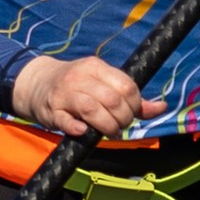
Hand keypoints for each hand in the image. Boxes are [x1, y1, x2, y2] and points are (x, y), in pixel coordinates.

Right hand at [11, 52, 140, 139]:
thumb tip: (162, 107)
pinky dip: (77, 128)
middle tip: (119, 127)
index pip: (126, 86)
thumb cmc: (77, 86)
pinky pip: (66, 121)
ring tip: (109, 132)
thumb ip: (131, 98)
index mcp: (96, 67)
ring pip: (91, 109)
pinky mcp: (52, 111)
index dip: (134, 105)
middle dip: (122, 119)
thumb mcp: (103, 84)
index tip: (130, 114)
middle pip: (112, 99)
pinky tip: (84, 131)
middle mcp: (80, 77)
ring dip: (106, 126)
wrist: (37, 84)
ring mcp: (64, 94)